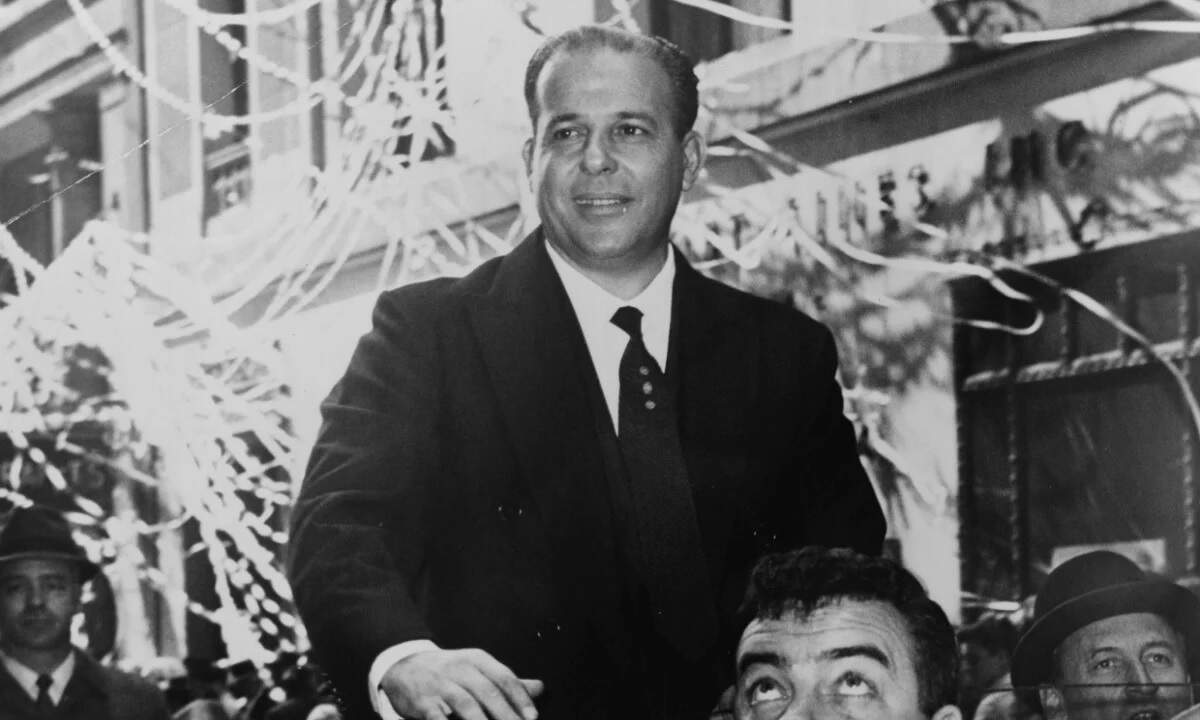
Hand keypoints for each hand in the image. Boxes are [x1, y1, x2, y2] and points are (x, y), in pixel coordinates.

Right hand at [380, 648, 543, 719]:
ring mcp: (441, 685)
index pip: (504, 677)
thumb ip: (506, 681)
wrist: (403, 666)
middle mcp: (460, 669)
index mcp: (477, 660)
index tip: (533, 718)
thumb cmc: (449, 671)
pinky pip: (438, 717)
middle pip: (489, 692)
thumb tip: (540, 688)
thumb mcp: (477, 668)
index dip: (520, 698)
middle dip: (507, 715)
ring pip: (466, 704)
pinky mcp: (423, 702)